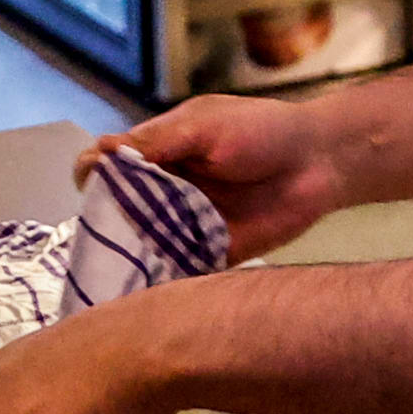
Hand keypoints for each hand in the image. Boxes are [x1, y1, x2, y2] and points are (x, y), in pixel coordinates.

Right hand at [88, 97, 347, 262]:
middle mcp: (163, 190)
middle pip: (116, 211)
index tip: (93, 188)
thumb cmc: (263, 131)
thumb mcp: (204, 126)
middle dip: (104, 223)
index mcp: (158, 153)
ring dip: (126, 254)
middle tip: (106, 236)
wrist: (320, 162)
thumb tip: (98, 152)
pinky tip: (145, 287)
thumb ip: (156, 141)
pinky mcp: (208, 254)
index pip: (107, 167)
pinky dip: (159, 277)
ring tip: (116, 266)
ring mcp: (183, 224)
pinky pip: (175, 269)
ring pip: (139, 243)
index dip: (93, 177)